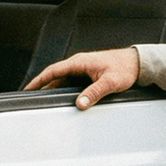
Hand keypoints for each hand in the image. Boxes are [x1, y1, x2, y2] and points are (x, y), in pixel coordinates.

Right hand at [22, 48, 139, 109]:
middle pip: (55, 76)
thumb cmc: (125, 68)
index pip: (53, 70)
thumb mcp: (110, 82)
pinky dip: (63, 89)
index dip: (39, 80)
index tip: (28, 88)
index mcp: (80, 62)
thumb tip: (80, 103)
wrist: (137, 63)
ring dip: (52, 88)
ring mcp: (83, 68)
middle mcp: (79, 63)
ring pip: (62, 79)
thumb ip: (94, 93)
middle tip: (30, 97)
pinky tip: (61, 97)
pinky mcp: (88, 73)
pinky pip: (70, 81)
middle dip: (42, 86)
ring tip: (42, 99)